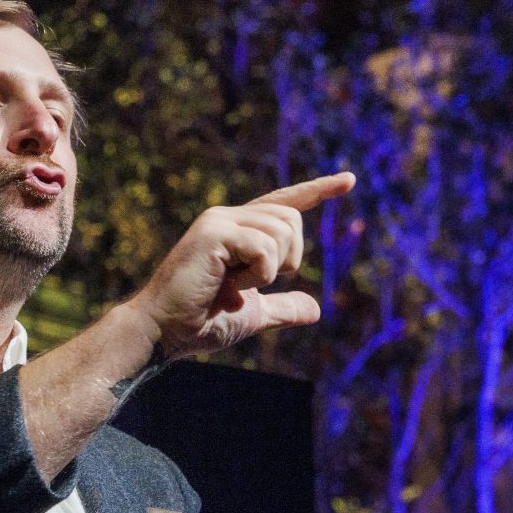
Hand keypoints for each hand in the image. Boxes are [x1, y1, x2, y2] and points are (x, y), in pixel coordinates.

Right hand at [122, 173, 353, 359]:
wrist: (163, 332)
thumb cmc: (199, 323)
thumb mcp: (252, 315)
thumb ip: (282, 308)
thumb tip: (315, 309)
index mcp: (237, 231)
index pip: (283, 203)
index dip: (317, 191)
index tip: (349, 180)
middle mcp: (227, 217)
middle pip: (291, 218)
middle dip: (289, 257)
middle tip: (253, 285)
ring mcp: (219, 222)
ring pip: (282, 230)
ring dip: (270, 269)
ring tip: (233, 285)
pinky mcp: (213, 232)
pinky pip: (264, 248)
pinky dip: (258, 275)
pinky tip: (227, 286)